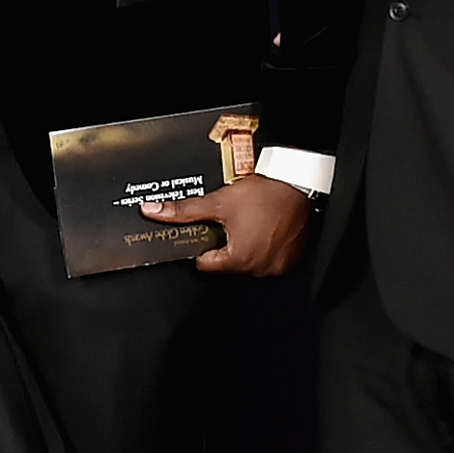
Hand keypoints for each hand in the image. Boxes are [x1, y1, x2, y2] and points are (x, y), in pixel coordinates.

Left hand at [139, 176, 312, 276]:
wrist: (299, 183)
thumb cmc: (265, 194)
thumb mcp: (219, 202)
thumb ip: (184, 211)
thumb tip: (154, 212)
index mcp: (239, 260)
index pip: (206, 264)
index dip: (203, 246)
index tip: (209, 232)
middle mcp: (259, 269)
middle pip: (227, 265)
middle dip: (225, 246)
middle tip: (233, 223)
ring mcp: (278, 267)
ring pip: (248, 263)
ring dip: (246, 248)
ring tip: (251, 224)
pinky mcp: (292, 261)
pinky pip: (270, 261)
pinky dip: (265, 249)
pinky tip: (266, 230)